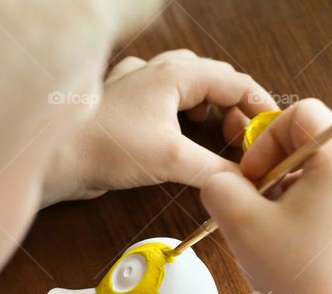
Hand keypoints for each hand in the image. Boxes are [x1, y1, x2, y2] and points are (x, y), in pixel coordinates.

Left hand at [42, 50, 277, 204]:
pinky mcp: (124, 106)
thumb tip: (246, 182)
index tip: (274, 129)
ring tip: (218, 132)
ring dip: (209, 106)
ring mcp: (138, 86)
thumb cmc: (106, 147)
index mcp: (175, 74)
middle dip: (235, 107)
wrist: (57, 159)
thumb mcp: (172, 160)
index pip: (234, 80)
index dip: (259, 105)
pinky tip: (180, 129)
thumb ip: (216, 170)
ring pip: (188, 84)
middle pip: (213, 78)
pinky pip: (164, 97)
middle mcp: (157, 72)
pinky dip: (182, 111)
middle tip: (245, 138)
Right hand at [200, 99, 331, 293]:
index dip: (265, 139)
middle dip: (279, 166)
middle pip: (319, 141)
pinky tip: (301, 250)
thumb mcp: (241, 223)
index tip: (250, 180)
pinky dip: (319, 212)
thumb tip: (224, 180)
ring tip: (277, 231)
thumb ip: (220, 185)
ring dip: (296, 190)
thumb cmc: (297, 280)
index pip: (303, 113)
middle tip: (258, 204)